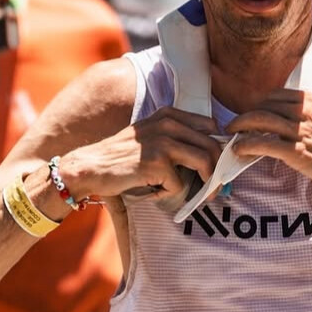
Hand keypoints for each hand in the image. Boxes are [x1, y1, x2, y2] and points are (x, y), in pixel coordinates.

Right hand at [59, 108, 226, 204]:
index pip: (211, 127)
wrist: (91, 166)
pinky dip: (167, 193)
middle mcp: (168, 123)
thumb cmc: (122, 157)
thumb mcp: (151, 137)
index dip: (219, 149)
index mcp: (169, 115)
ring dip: (207, 184)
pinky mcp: (156, 162)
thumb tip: (212, 156)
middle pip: (212, 146)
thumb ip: (177, 138)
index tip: (219, 167)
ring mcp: (162, 142)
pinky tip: (151, 190)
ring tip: (201, 196)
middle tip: (217, 188)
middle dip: (219, 171)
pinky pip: (178, 184)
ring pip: (204, 163)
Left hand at [224, 90, 311, 198]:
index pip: (275, 96)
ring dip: (240, 128)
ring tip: (231, 136)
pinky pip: (263, 144)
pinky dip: (246, 145)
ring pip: (258, 121)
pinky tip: (239, 151)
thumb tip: (294, 120)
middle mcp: (306, 111)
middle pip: (263, 106)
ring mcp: (301, 131)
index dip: (259, 105)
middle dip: (245, 115)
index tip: (251, 114)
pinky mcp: (297, 152)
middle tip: (235, 126)